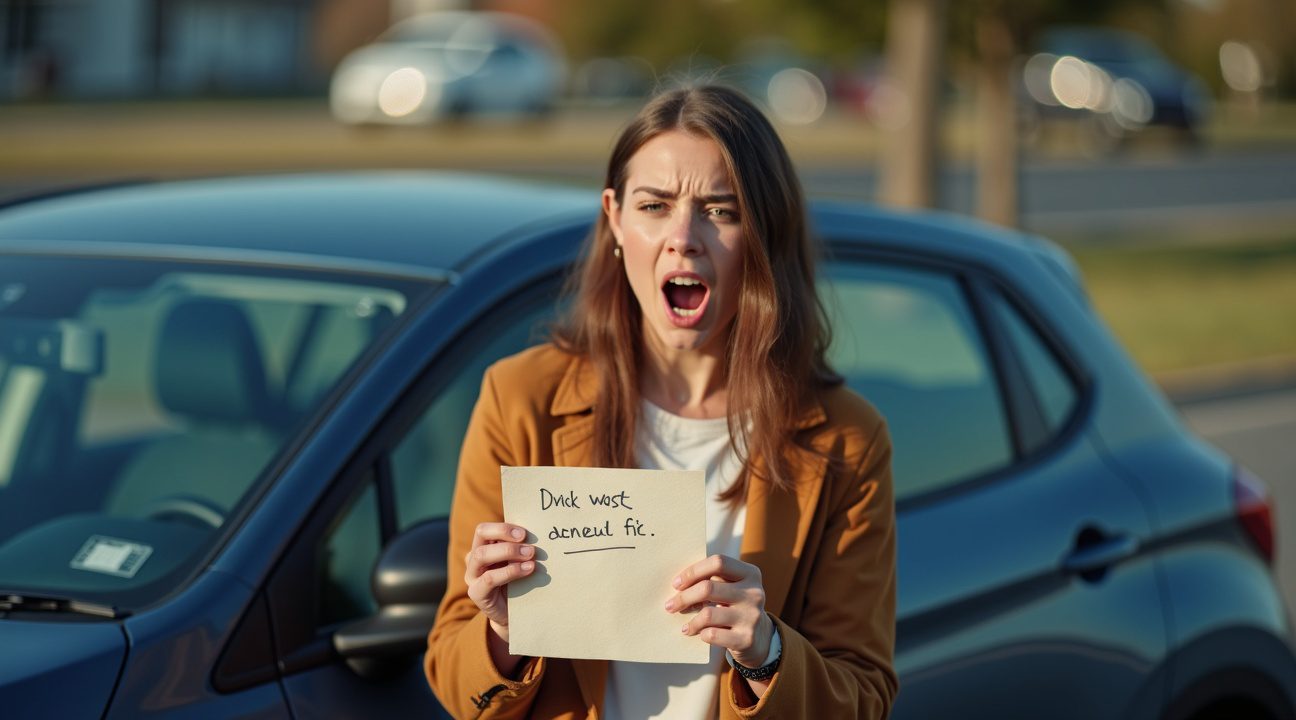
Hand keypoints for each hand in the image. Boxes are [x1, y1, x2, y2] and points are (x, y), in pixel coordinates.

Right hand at [465, 522, 535, 643]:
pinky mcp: (476, 592)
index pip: (485, 529)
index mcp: (482, 546)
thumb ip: (521, 547)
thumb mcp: (518, 561)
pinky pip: (490, 578)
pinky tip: (528, 569)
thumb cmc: (519, 582)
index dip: (503, 527)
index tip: (524, 532)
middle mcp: (473, 558)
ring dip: (508, 551)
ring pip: (482, 554)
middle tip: (527, 541)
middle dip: (505, 534)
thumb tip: (539, 533)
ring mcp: (472, 576)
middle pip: (481, 534)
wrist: (514, 614)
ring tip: (531, 555)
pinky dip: (511, 571)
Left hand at [665, 554, 772, 668]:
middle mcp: (754, 593)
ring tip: (685, 626)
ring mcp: (752, 616)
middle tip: (670, 605)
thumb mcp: (732, 588)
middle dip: (684, 597)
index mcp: (750, 574)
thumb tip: (678, 584)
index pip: (718, 562)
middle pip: (708, 588)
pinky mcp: (746, 639)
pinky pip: (712, 635)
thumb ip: (713, 580)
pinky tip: (699, 634)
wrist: (761, 639)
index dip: (693, 571)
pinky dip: (701, 634)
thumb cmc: (736, 607)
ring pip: (708, 614)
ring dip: (691, 621)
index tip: (677, 583)